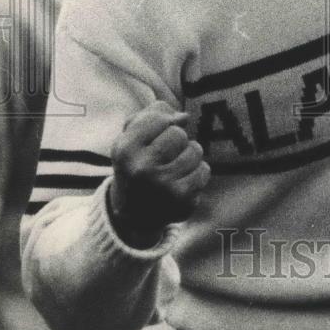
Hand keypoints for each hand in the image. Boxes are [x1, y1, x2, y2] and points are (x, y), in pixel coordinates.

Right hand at [109, 101, 210, 247]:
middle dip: (176, 140)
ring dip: (189, 155)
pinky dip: (197, 172)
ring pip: (195, 150)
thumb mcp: (131, 137)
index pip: (159, 118)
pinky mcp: (183, 201)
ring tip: (174, 166)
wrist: (133, 214)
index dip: (161, 124)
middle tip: (165, 154)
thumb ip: (153, 115)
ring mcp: (164, 187)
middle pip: (179, 134)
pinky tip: (182, 180)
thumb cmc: (136, 164)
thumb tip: (184, 117)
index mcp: (125, 150)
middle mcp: (142, 170)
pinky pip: (204, 170)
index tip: (153, 137)